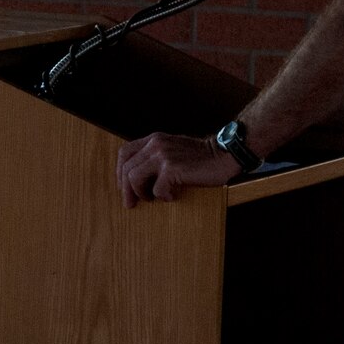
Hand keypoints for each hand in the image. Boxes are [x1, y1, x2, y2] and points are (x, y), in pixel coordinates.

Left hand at [116, 133, 238, 208]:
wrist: (223, 155)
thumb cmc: (200, 158)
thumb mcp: (173, 149)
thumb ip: (156, 157)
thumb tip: (137, 178)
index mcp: (153, 140)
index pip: (124, 153)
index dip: (119, 173)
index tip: (124, 188)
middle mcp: (155, 144)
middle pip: (126, 168)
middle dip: (125, 189)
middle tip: (131, 203)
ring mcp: (163, 155)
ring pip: (134, 177)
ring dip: (140, 193)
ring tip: (152, 198)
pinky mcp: (172, 168)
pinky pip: (156, 188)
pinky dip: (163, 196)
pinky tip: (173, 196)